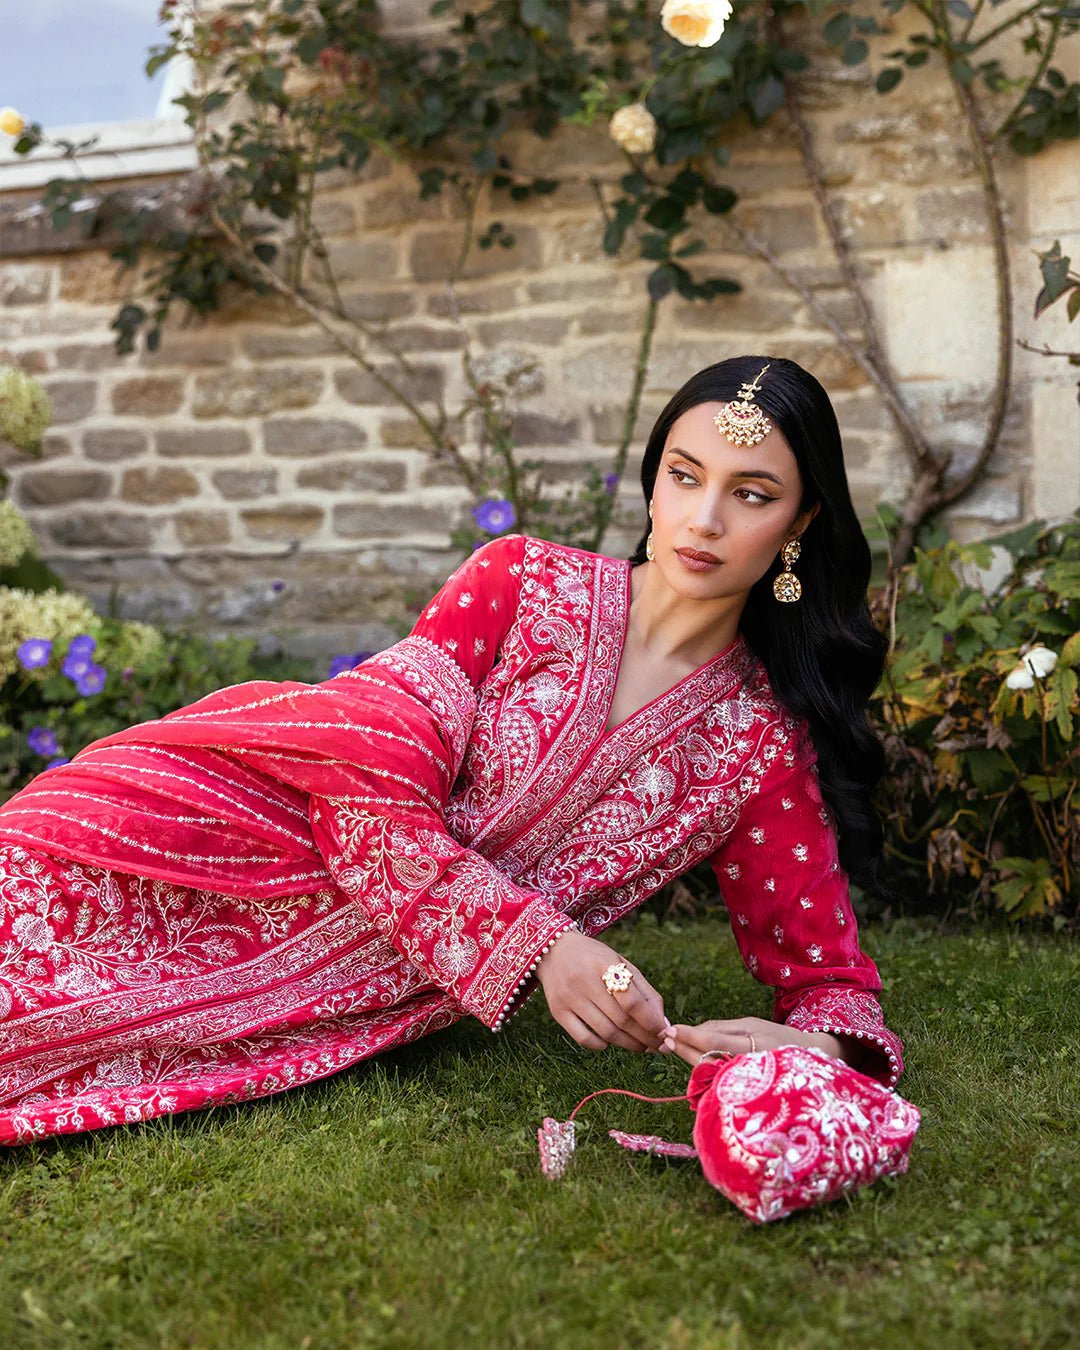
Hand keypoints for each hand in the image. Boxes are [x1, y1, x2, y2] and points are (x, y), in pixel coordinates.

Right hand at [536, 929, 669, 1052]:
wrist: (554, 951)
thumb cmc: (595, 959)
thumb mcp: (621, 964)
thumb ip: (644, 991)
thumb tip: (663, 1024)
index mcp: (604, 964)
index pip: (631, 1000)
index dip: (651, 1021)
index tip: (664, 1032)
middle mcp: (584, 981)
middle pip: (621, 1020)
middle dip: (645, 1037)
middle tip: (659, 1046)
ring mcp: (568, 998)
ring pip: (605, 1032)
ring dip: (628, 1045)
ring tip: (642, 1047)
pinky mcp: (557, 1012)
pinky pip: (583, 1038)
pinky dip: (601, 1046)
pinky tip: (610, 1043)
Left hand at [660, 1016, 848, 1067]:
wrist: (811, 1062)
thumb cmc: (779, 1038)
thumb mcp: (753, 1025)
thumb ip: (723, 1029)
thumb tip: (695, 1032)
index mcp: (752, 1045)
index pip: (714, 1042)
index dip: (690, 1037)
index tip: (670, 1031)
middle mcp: (748, 1066)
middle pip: (707, 1059)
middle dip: (684, 1049)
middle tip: (665, 1039)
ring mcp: (746, 1082)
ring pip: (710, 1070)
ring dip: (690, 1058)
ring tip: (674, 1046)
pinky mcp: (745, 1092)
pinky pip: (719, 1079)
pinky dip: (703, 1069)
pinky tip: (693, 1059)